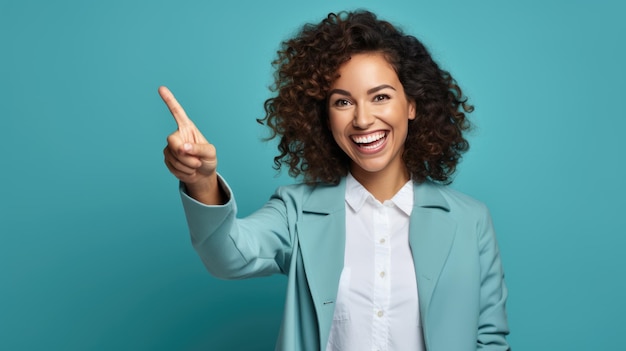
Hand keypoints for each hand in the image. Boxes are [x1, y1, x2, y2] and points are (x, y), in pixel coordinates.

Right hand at [160, 86, 221, 202]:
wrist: (203, 174)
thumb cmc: (208, 159)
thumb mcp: (210, 153)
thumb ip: (199, 149)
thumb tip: (183, 148)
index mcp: (188, 128)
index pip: (177, 112)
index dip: (169, 100)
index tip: (161, 88)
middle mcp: (177, 135)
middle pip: (171, 141)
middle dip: (183, 154)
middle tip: (196, 161)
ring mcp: (170, 147)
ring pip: (173, 157)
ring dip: (187, 165)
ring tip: (195, 165)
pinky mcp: (167, 158)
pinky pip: (172, 167)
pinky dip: (183, 172)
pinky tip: (189, 170)